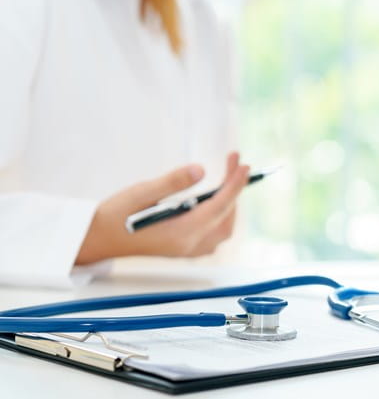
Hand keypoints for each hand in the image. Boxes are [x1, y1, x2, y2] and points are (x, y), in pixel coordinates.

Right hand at [76, 152, 248, 263]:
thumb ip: (173, 182)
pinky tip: (213, 201)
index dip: (235, 185)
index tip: (244, 165)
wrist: (97, 239)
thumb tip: (201, 170)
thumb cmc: (115, 215)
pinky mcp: (182, 249)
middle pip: (225, 217)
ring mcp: (186, 250)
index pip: (219, 206)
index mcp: (180, 232)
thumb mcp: (142, 192)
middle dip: (234, 190)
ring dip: (229, 204)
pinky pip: (213, 235)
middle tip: (233, 164)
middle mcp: (188, 245)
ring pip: (223, 229)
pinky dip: (220, 216)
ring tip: (227, 179)